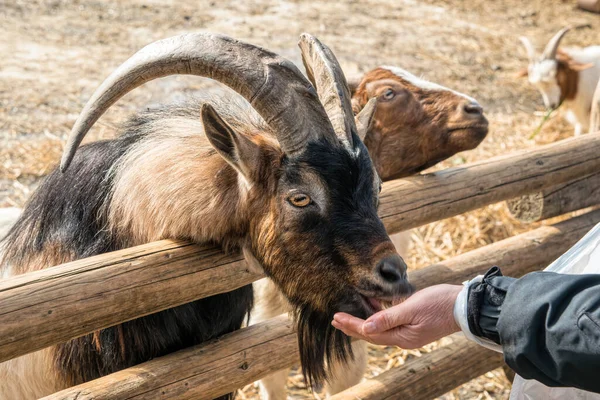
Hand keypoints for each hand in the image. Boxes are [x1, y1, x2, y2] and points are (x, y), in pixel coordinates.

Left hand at [332, 284, 462, 348]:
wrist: (465, 306)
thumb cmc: (439, 303)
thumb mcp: (411, 308)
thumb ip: (388, 318)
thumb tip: (366, 327)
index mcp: (402, 337)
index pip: (370, 333)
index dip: (352, 325)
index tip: (336, 317)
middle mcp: (403, 338)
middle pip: (372, 334)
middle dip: (353, 327)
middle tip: (335, 319)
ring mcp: (409, 332)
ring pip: (380, 328)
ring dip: (363, 322)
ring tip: (347, 315)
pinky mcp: (414, 324)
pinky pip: (390, 322)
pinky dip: (378, 315)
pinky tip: (371, 305)